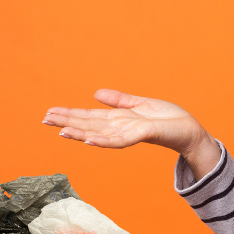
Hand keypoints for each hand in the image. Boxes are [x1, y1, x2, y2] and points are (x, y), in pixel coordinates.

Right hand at [43, 90, 219, 171]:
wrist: (189, 131)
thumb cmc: (168, 119)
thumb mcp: (140, 105)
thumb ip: (119, 101)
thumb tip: (96, 94)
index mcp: (119, 119)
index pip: (90, 116)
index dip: (70, 114)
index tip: (50, 112)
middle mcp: (121, 127)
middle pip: (89, 124)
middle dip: (67, 122)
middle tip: (45, 120)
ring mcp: (130, 132)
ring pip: (100, 133)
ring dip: (80, 132)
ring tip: (61, 131)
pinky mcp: (143, 134)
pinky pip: (121, 139)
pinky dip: (104, 140)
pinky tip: (89, 140)